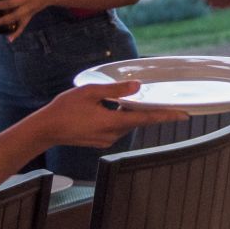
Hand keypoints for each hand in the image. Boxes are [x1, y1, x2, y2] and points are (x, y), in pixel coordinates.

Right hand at [30, 81, 178, 148]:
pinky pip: (117, 128)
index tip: (184, 115)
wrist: (45, 130)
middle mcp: (112, 134)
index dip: (166, 116)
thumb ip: (115, 90)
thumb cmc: (64, 109)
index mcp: (112, 122)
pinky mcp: (100, 141)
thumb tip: (137, 87)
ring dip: (132, 113)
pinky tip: (115, 108)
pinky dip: (121, 118)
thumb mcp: (90, 92)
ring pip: (127, 124)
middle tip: (163, 101)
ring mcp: (106, 140)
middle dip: (148, 110)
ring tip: (132, 100)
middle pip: (138, 121)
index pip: (146, 119)